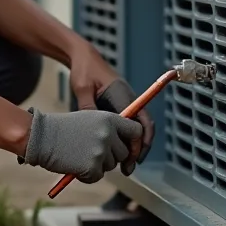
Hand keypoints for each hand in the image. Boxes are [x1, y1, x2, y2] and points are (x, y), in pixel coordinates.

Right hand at [21, 108, 143, 182]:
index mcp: (109, 119)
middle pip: (123, 153)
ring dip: (97, 165)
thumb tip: (126, 146)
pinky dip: (86, 175)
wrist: (41, 136)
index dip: (134, 143)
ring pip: (110, 166)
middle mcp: (108, 134)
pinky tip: (74, 164)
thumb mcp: (89, 119)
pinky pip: (97, 177)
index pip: (136, 131)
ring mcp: (101, 150)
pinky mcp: (92, 166)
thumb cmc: (62, 129)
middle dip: (110, 157)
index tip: (129, 150)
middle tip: (91, 152)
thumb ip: (109, 129)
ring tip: (78, 155)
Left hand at [68, 43, 155, 174]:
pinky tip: (113, 154)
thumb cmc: (84, 70)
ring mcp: (125, 104)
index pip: (140, 122)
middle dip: (138, 150)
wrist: (84, 57)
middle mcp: (129, 100)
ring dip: (131, 149)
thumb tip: (94, 131)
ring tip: (122, 167)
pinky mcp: (118, 107)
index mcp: (123, 95)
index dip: (141, 142)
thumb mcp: (82, 87)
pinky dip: (123, 142)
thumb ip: (88, 107)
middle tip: (128, 169)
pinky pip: (125, 127)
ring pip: (135, 131)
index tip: (133, 158)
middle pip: (142, 129)